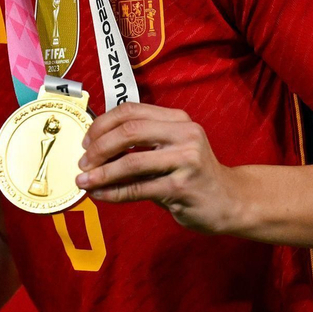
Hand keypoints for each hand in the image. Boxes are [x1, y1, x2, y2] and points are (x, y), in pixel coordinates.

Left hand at [75, 103, 244, 234]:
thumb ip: (140, 144)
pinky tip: (100, 195)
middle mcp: (184, 134)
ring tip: (84, 180)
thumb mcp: (170, 149)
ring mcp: (186, 160)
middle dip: (99, 147)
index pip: (132, 110)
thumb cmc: (191, 174)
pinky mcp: (182, 187)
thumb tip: (94, 149)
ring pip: (132, 162)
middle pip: (129, 131)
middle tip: (82, 162)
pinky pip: (139, 189)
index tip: (85, 140)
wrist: (230, 200)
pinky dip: (114, 192)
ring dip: (101, 172)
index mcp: (177, 119)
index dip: (103, 123)